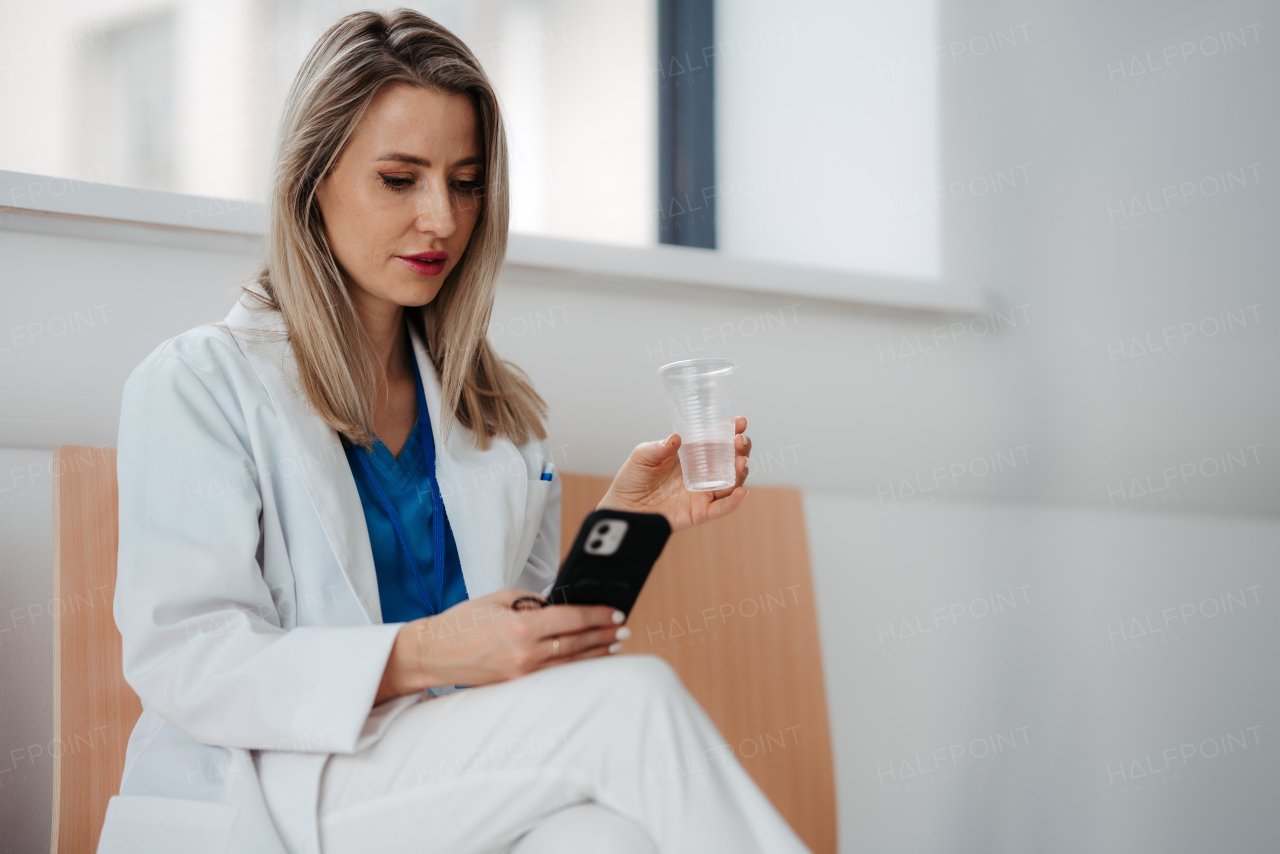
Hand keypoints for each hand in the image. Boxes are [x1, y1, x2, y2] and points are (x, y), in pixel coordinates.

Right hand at [375, 588, 628, 701]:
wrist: (432, 654)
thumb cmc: (462, 622)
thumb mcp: (498, 599)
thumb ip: (532, 602)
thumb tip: (560, 605)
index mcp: (521, 626)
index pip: (572, 619)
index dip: (598, 615)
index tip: (616, 613)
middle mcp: (525, 653)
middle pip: (576, 644)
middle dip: (604, 635)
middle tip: (624, 629)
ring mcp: (521, 673)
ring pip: (569, 663)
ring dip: (595, 653)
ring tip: (614, 645)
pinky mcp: (516, 685)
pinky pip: (553, 675)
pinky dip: (574, 666)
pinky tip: (587, 660)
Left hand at [596, 416, 750, 533]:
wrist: (623, 506)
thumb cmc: (633, 478)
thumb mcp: (643, 455)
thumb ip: (660, 447)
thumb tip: (676, 438)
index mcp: (692, 456)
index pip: (717, 440)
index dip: (730, 431)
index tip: (740, 422)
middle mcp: (702, 473)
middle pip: (731, 461)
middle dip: (741, 449)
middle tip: (739, 440)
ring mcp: (702, 493)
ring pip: (731, 483)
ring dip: (741, 472)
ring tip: (741, 461)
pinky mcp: (699, 513)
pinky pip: (721, 508)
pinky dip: (734, 501)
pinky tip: (742, 491)